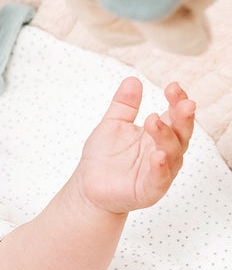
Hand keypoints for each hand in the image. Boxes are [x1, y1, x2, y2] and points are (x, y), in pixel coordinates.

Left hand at [74, 77, 194, 213]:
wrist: (88, 185)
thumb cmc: (103, 156)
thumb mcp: (113, 124)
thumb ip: (124, 104)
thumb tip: (133, 79)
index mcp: (157, 135)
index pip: (174, 116)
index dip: (177, 101)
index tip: (173, 86)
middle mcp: (163, 152)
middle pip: (181, 134)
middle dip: (182, 117)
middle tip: (182, 102)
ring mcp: (159, 172)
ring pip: (173, 155)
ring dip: (166, 137)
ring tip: (154, 120)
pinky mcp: (149, 190)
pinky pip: (160, 179)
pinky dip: (161, 168)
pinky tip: (158, 156)